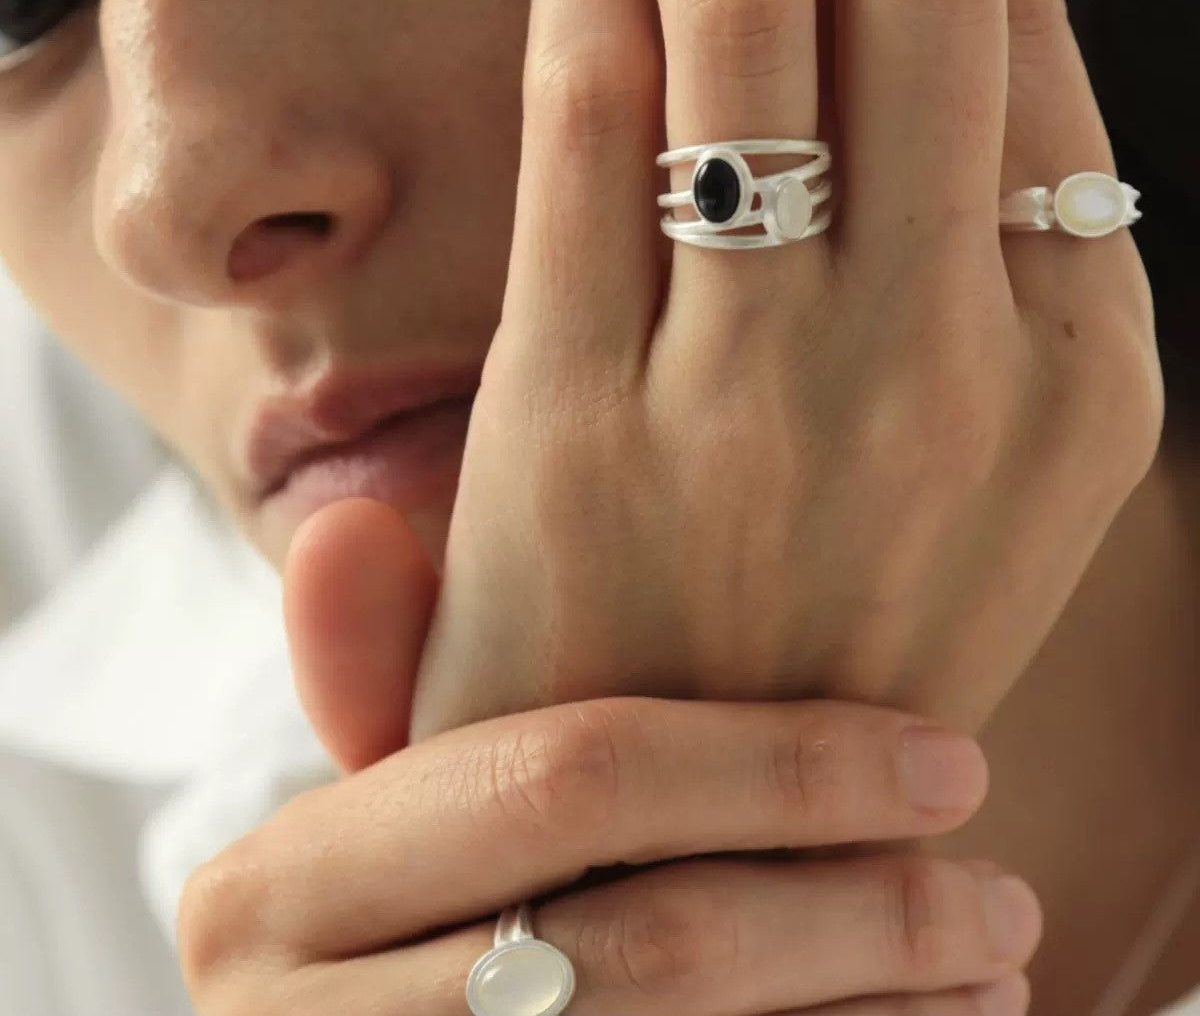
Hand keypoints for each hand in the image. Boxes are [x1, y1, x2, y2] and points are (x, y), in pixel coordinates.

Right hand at [178, 682, 1040, 1015]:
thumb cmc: (368, 936)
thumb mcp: (351, 825)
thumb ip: (367, 682)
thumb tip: (348, 520)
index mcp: (281, 890)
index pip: (564, 781)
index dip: (772, 765)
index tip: (941, 756)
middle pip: (658, 945)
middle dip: (859, 912)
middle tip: (996, 888)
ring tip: (990, 965)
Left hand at [394, 0, 1161, 743]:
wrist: (687, 855)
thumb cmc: (820, 638)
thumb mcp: (986, 478)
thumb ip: (996, 254)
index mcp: (1083, 379)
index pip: (1029, 32)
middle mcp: (957, 369)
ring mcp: (770, 397)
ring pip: (757, 3)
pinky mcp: (581, 421)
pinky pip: (596, 112)